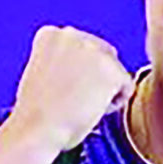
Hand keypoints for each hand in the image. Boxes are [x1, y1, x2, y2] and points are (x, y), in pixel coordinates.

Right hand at [9, 25, 134, 150]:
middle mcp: (72, 35)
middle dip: (97, 78)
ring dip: (104, 90)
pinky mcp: (111, 69)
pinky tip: (92, 111)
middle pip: (103, 54)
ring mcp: (93, 50)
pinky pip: (127, 86)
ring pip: (115, 70)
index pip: (81, 48)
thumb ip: (62, 62)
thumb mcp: (41, 74)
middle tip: (77, 101)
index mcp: (51, 34)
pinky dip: (114, 103)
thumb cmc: (36, 114)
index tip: (65, 89)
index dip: (78, 73)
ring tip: (81, 106)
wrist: (36, 129)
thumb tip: (84, 68)